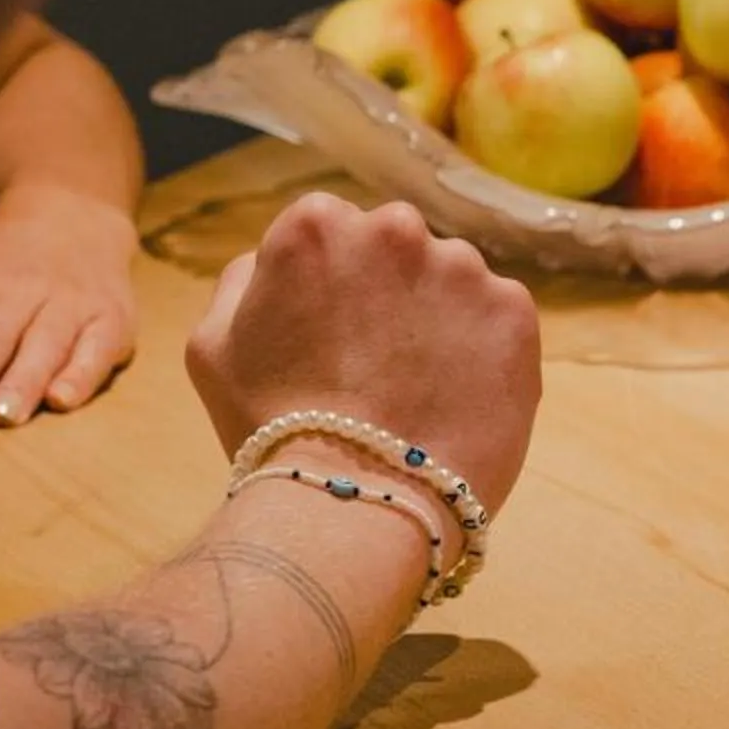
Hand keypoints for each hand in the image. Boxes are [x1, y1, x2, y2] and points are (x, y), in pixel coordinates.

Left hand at [0, 186, 138, 428]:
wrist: (74, 217)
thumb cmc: (1, 266)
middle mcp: (19, 290)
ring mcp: (69, 303)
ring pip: (44, 344)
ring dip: (23, 380)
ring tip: (5, 414)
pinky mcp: (111, 318)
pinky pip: (97, 349)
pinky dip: (82, 374)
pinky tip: (64, 398)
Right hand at [184, 195, 540, 516]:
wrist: (357, 503)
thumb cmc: (273, 427)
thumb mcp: (214, 343)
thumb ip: (246, 279)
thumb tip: (276, 257)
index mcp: (317, 225)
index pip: (334, 231)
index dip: (333, 285)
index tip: (333, 332)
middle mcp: (395, 228)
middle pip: (398, 248)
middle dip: (390, 291)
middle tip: (377, 364)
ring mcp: (463, 267)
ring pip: (453, 282)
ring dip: (441, 319)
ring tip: (418, 389)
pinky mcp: (514, 311)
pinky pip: (497, 320)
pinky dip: (483, 351)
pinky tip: (456, 396)